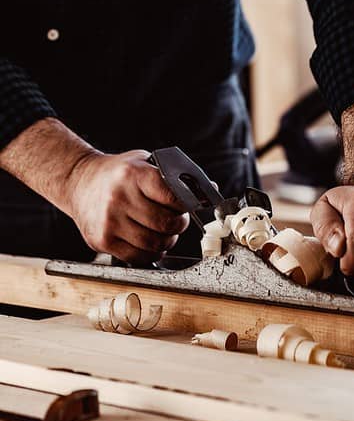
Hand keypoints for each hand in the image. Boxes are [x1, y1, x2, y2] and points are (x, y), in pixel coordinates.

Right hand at [67, 150, 188, 263]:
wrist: (78, 182)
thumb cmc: (118, 174)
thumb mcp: (143, 162)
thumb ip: (172, 176)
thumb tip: (209, 188)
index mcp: (133, 175)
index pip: (173, 197)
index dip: (187, 204)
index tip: (189, 206)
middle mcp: (119, 198)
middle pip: (166, 224)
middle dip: (179, 225)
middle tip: (177, 221)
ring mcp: (109, 221)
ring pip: (154, 243)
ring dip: (167, 241)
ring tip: (164, 232)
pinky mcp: (101, 240)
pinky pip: (138, 257)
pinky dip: (151, 254)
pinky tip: (150, 243)